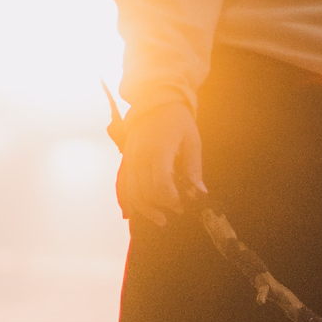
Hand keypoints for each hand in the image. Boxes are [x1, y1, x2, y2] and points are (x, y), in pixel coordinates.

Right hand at [115, 99, 206, 223]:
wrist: (154, 103)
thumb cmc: (178, 121)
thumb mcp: (192, 140)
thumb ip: (194, 168)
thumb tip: (200, 193)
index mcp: (158, 150)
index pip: (160, 183)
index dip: (171, 199)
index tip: (182, 206)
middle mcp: (139, 156)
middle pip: (143, 191)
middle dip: (159, 206)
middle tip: (177, 212)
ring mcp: (129, 159)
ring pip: (130, 191)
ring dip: (143, 208)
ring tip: (159, 219)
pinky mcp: (125, 160)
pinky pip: (121, 184)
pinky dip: (126, 200)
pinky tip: (133, 213)